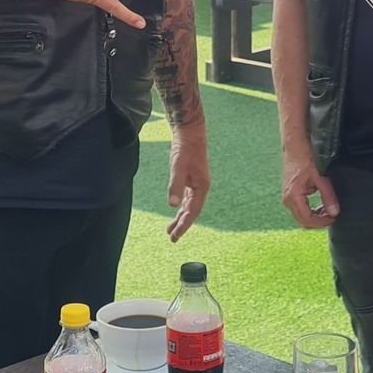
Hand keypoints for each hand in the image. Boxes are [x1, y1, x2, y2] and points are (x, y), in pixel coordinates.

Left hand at [167, 123, 210, 241]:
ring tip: (170, 230)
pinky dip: (181, 207)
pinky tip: (176, 212)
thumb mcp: (178, 168)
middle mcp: (201, 188)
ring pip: (189, 206)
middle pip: (192, 211)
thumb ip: (175, 186)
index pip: (192, 212)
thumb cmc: (185, 150)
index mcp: (202, 187)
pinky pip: (187, 199)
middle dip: (182, 225)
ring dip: (180, 218)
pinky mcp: (192, 180)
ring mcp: (197, 184)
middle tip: (172, 239)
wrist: (190, 134)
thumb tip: (172, 206)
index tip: (175, 236)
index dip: (184, 225)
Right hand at [281, 150, 338, 228]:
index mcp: (293, 196)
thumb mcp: (320, 177)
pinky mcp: (290, 194)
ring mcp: (287, 198)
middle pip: (303, 221)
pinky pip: (300, 210)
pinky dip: (310, 212)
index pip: (307, 219)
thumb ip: (328, 196)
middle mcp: (287, 199)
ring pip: (301, 217)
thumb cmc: (306, 158)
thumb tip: (335, 212)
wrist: (295, 146)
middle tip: (332, 216)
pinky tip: (321, 207)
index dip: (322, 222)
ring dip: (315, 217)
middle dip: (318, 222)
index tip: (334, 218)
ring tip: (328, 211)